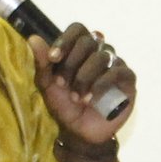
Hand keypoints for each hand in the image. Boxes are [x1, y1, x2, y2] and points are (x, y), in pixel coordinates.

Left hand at [29, 24, 134, 151]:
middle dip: (72, 63)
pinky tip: (92, 97)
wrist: (79, 132)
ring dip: (84, 76)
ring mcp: (115, 64)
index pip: (78, 29)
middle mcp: (99, 52)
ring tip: (77, 98)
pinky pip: (118, 71)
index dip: (65, 40)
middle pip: (89, 40)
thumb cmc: (65, 106)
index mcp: (80, 50)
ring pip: (102, 56)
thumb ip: (42, 63)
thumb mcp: (48, 86)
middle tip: (62, 84)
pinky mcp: (127, 80)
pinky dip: (102, 83)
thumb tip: (33, 38)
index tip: (53, 58)